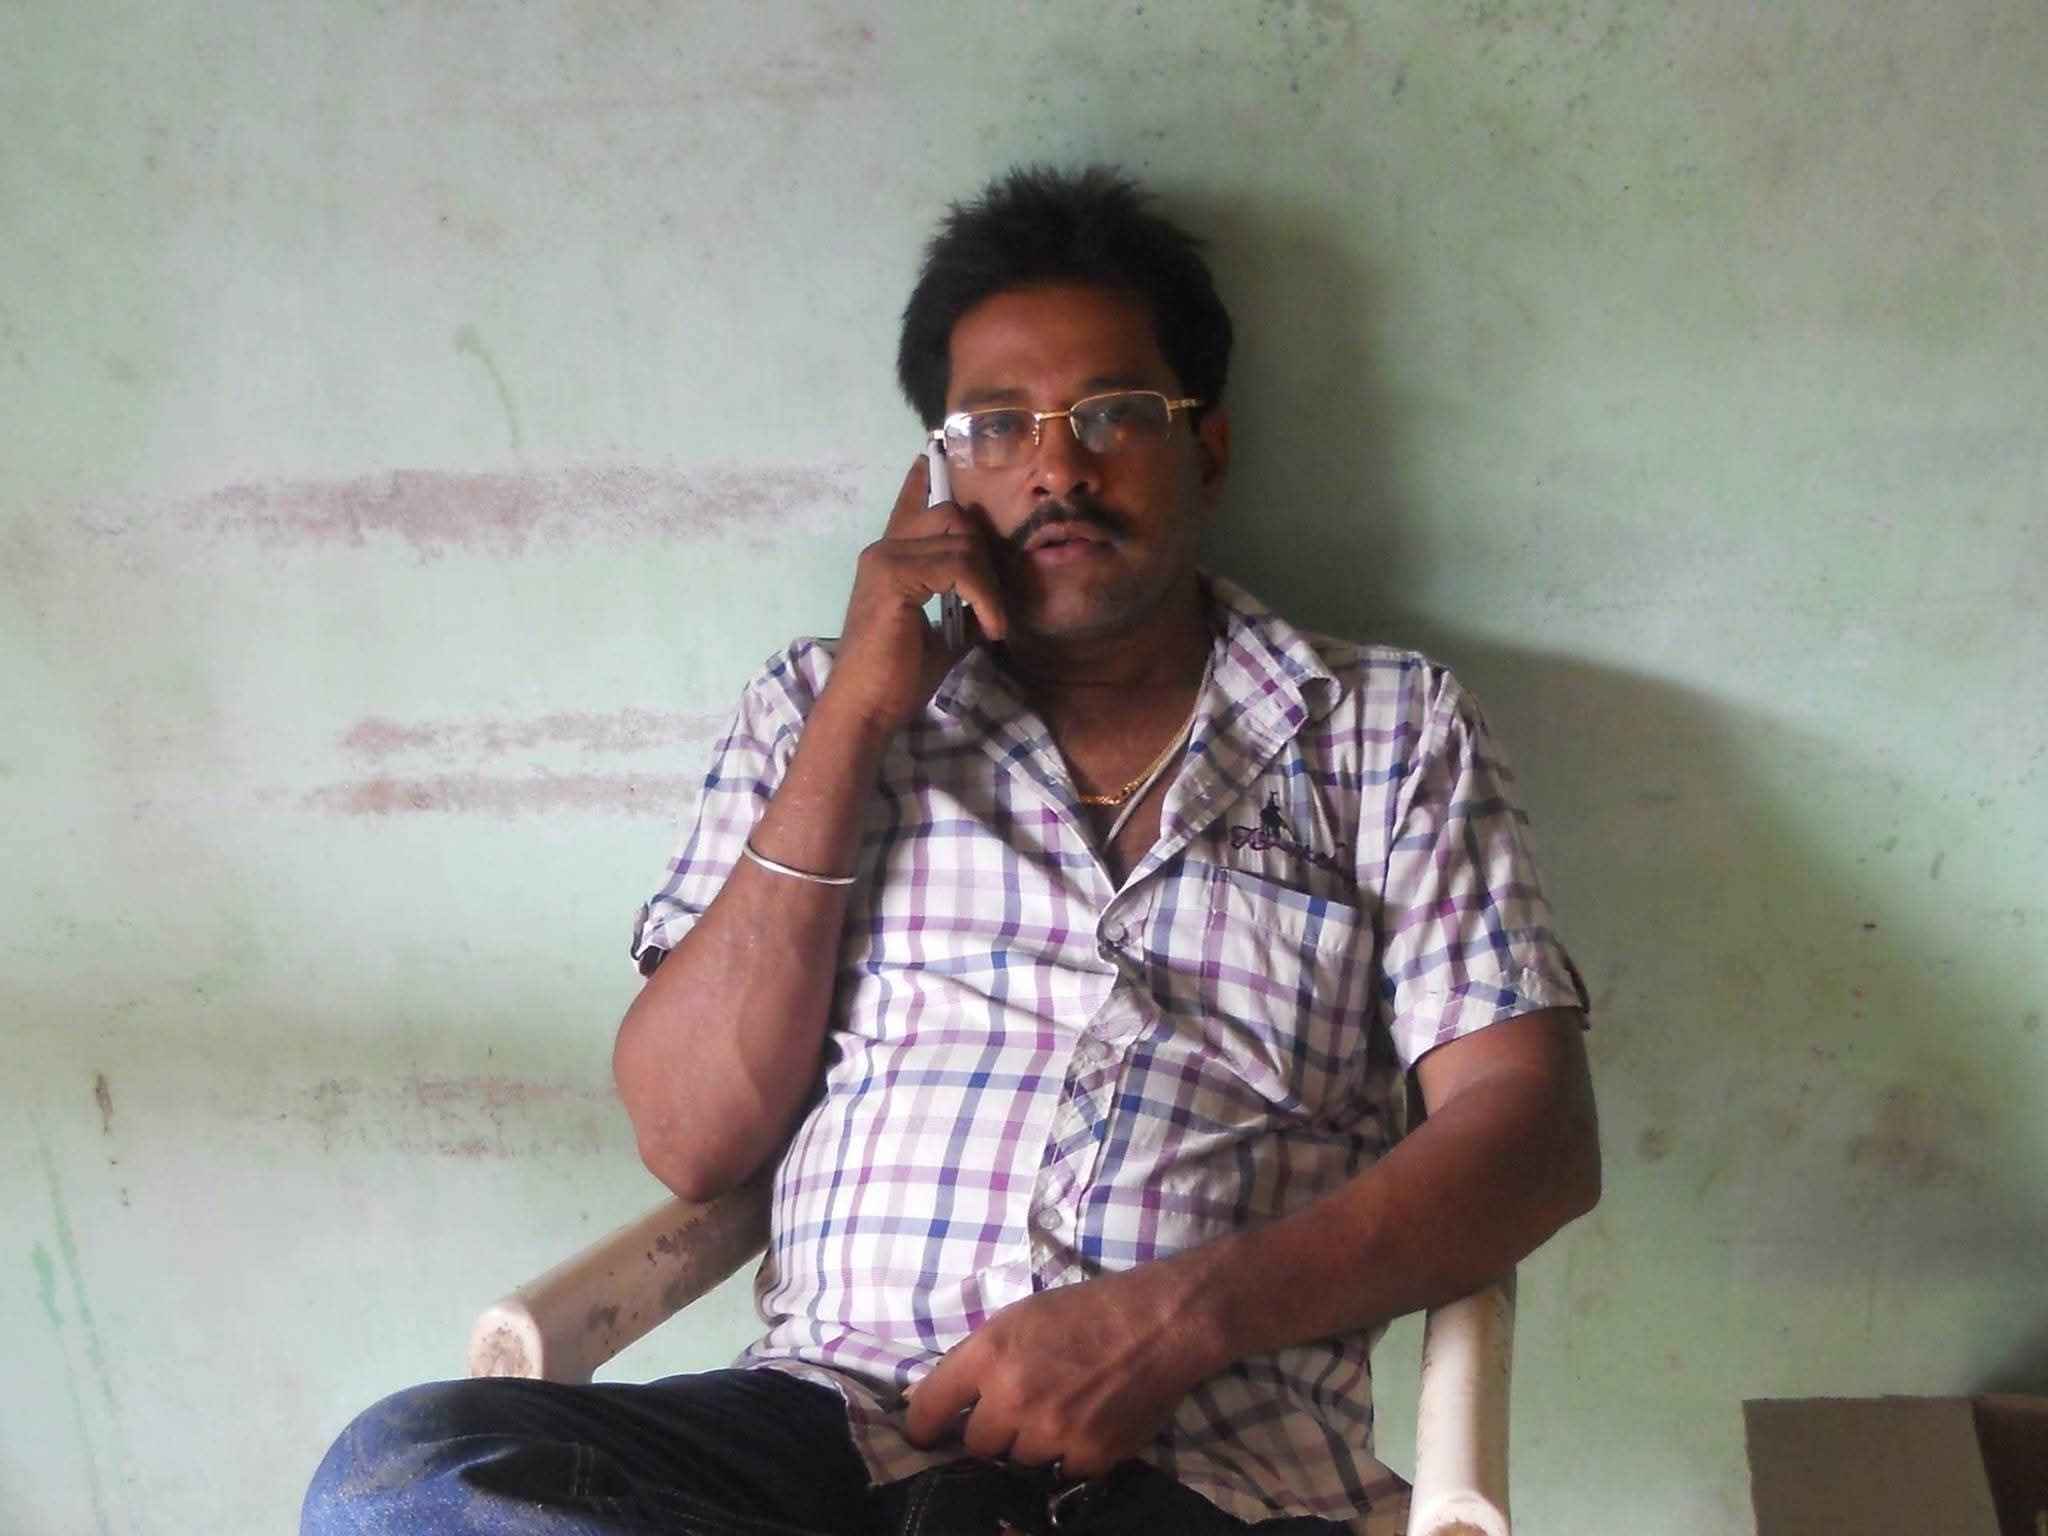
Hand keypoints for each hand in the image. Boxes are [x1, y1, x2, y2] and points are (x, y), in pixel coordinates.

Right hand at [822, 455, 1007, 736]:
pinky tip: (988, 628)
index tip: (931, 452)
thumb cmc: (898, 678)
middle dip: (985, 558)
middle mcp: (883, 549)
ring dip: (989, 586)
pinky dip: (983, 597)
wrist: (868, 709)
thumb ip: (961, 603)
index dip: (924, 478)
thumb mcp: (943, 632)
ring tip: (992, 625)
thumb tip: (995, 597)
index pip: (911, 504)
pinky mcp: (893, 577)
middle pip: (954, 517)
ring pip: (962, 542)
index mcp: (889, 559)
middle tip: (993, 608)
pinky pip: (959, 568)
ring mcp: (884, 559)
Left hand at [901, 1266, 1219, 1480]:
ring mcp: (1051, 1432)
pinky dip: (1071, 1455)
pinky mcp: (1088, 1456)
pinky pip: (1061, 1472)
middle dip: (992, 1431)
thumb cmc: (1086, 1311)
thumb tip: (939, 1399)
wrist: (1158, 1324)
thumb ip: (976, 1360)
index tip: (928, 1436)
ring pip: (1019, 1461)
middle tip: (1018, 1410)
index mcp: (988, 1355)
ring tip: (1060, 1412)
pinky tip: (1088, 1423)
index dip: (923, 1428)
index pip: (928, 1409)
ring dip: (1032, 1444)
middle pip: (976, 1445)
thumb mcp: (1018, 1319)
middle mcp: (1013, 1398)